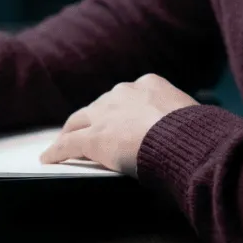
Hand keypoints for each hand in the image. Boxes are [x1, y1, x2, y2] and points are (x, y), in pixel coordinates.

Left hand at [39, 74, 197, 175]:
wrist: (182, 139)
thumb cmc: (194, 131)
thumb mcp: (189, 114)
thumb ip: (178, 117)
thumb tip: (190, 128)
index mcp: (149, 84)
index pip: (126, 96)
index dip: (119, 109)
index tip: (118, 119)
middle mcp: (123, 93)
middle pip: (99, 106)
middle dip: (92, 118)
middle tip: (85, 130)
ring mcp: (105, 114)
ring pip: (79, 121)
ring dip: (71, 133)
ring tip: (64, 143)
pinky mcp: (93, 137)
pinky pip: (68, 144)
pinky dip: (57, 151)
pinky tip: (48, 158)